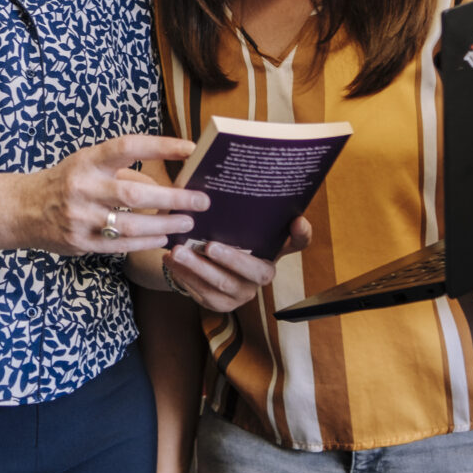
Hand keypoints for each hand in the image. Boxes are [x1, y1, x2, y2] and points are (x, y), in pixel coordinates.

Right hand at [22, 136, 205, 255]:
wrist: (23, 209)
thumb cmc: (66, 182)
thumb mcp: (89, 165)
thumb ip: (124, 173)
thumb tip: (168, 185)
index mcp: (88, 161)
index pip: (128, 147)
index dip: (160, 146)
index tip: (190, 148)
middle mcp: (83, 187)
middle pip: (135, 194)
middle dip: (173, 198)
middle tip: (200, 200)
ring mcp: (80, 217)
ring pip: (131, 225)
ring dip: (164, 225)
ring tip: (187, 223)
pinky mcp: (80, 242)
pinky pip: (120, 245)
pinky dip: (146, 242)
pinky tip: (163, 239)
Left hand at [160, 217, 312, 313]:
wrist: (203, 264)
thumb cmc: (222, 235)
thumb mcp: (231, 221)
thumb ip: (233, 205)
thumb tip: (215, 168)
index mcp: (273, 250)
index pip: (299, 243)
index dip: (302, 235)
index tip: (297, 220)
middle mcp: (263, 273)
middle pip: (257, 272)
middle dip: (232, 259)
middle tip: (209, 246)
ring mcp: (244, 292)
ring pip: (224, 285)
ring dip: (198, 269)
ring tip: (178, 252)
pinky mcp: (222, 304)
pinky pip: (204, 295)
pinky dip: (185, 277)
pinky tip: (170, 261)